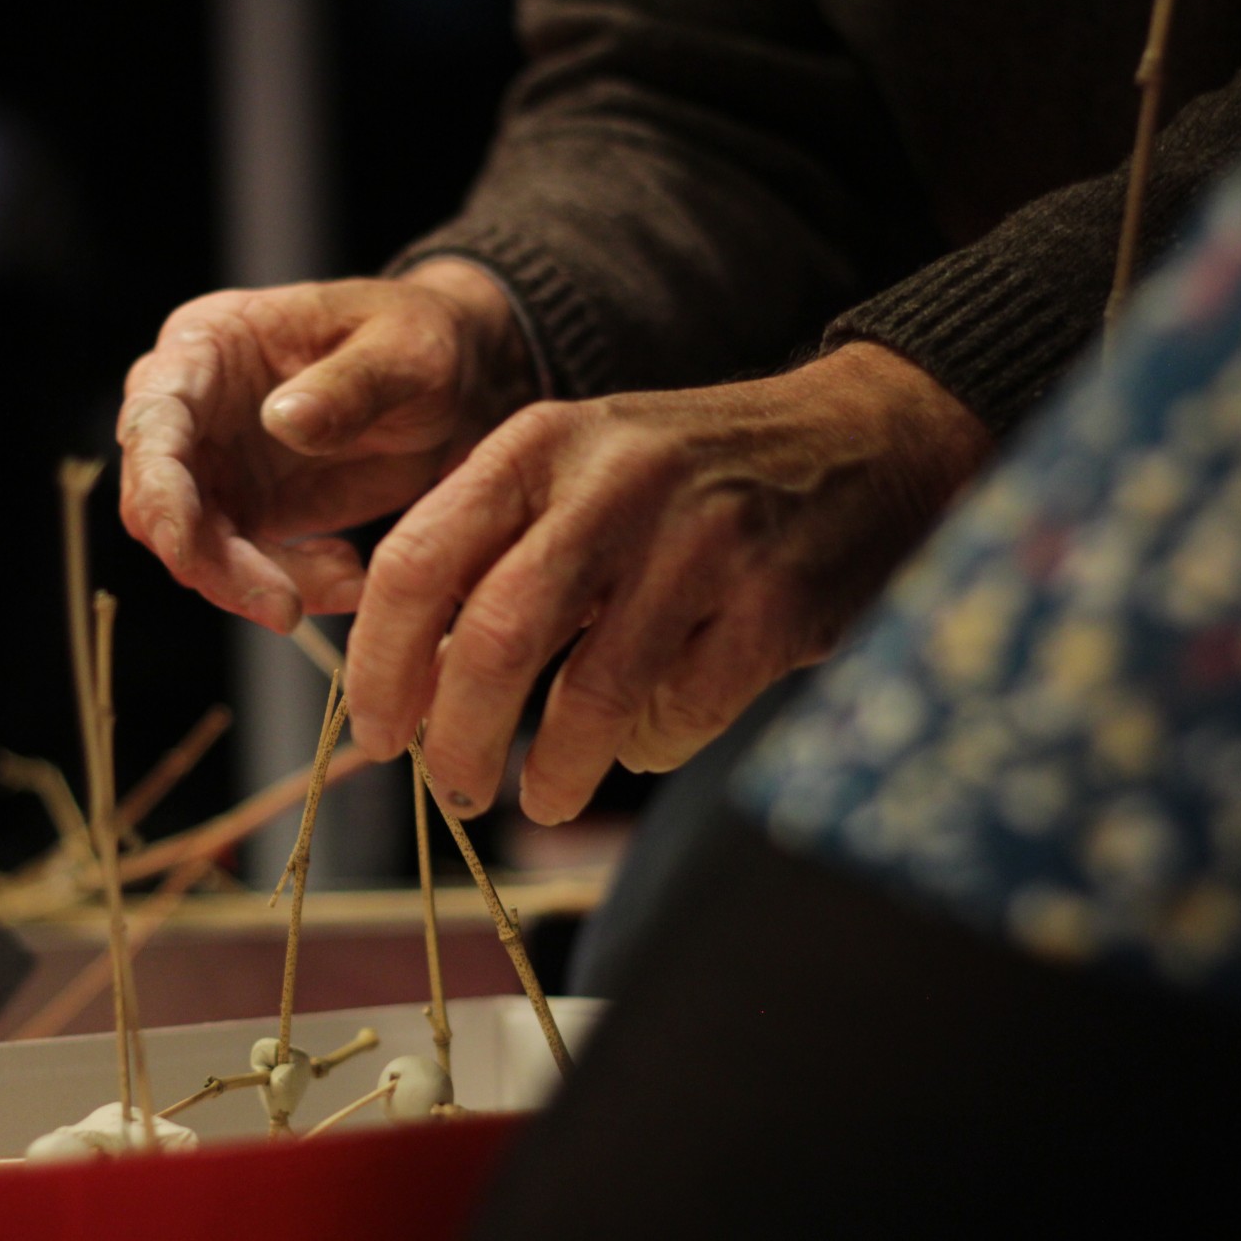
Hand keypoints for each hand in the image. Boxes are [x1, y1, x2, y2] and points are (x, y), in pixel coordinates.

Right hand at [117, 261, 537, 632]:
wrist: (452, 381)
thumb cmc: (419, 340)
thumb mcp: (403, 351)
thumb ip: (349, 384)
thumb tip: (284, 421)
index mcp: (208, 344)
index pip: (153, 420)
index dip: (158, 488)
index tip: (183, 547)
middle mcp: (194, 409)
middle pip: (159, 501)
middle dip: (211, 563)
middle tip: (284, 607)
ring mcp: (217, 467)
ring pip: (198, 549)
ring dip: (257, 586)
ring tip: (346, 580)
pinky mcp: (251, 514)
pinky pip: (246, 570)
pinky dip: (295, 587)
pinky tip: (350, 576)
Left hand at [343, 343, 993, 823]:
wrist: (864, 441)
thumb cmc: (692, 479)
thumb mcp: (579, 473)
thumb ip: (492, 551)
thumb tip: (412, 679)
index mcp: (540, 444)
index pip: (417, 562)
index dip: (380, 664)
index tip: (376, 734)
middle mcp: (613, 482)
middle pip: (495, 639)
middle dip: (458, 738)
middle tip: (452, 788)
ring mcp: (701, 541)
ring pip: (592, 692)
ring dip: (554, 769)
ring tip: (542, 798)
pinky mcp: (774, 601)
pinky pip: (684, 711)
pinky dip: (650, 747)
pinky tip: (643, 745)